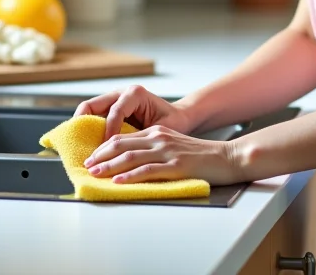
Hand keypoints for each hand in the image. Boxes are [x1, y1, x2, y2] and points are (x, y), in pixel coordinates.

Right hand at [74, 84, 198, 140]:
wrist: (179, 116)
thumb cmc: (173, 122)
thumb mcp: (160, 130)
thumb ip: (141, 138)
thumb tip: (124, 154)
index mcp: (135, 94)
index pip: (115, 111)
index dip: (109, 131)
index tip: (107, 150)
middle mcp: (121, 93)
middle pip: (92, 104)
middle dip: (82, 124)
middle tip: (78, 143)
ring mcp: (114, 100)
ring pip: (89, 109)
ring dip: (83, 127)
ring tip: (79, 145)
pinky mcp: (111, 108)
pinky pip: (94, 116)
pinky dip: (89, 129)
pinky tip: (88, 144)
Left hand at [83, 125, 246, 185]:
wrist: (228, 157)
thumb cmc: (202, 156)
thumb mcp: (174, 145)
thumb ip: (155, 149)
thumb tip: (132, 162)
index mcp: (158, 132)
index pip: (124, 137)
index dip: (104, 147)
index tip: (92, 157)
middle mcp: (159, 138)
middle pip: (122, 144)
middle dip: (101, 155)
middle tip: (87, 166)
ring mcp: (167, 151)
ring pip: (131, 156)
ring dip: (110, 166)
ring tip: (95, 173)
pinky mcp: (176, 166)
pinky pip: (148, 170)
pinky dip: (130, 176)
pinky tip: (119, 181)